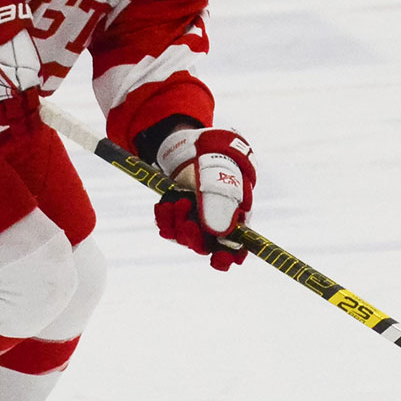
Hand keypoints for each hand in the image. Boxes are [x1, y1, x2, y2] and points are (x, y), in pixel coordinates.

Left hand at [154, 127, 255, 269]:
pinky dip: (165, 218)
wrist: (191, 141)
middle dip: (194, 237)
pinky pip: (169, 227)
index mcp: (236, 213)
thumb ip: (220, 202)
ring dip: (178, 224)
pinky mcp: (178, 213)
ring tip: (176, 202)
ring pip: (185, 237)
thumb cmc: (214, 155)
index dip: (230, 257)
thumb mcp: (220, 173)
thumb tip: (218, 234)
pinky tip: (164, 205)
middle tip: (187, 223)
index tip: (219, 259)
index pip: (237, 246)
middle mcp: (216, 220)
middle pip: (206, 245)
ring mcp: (196, 218)